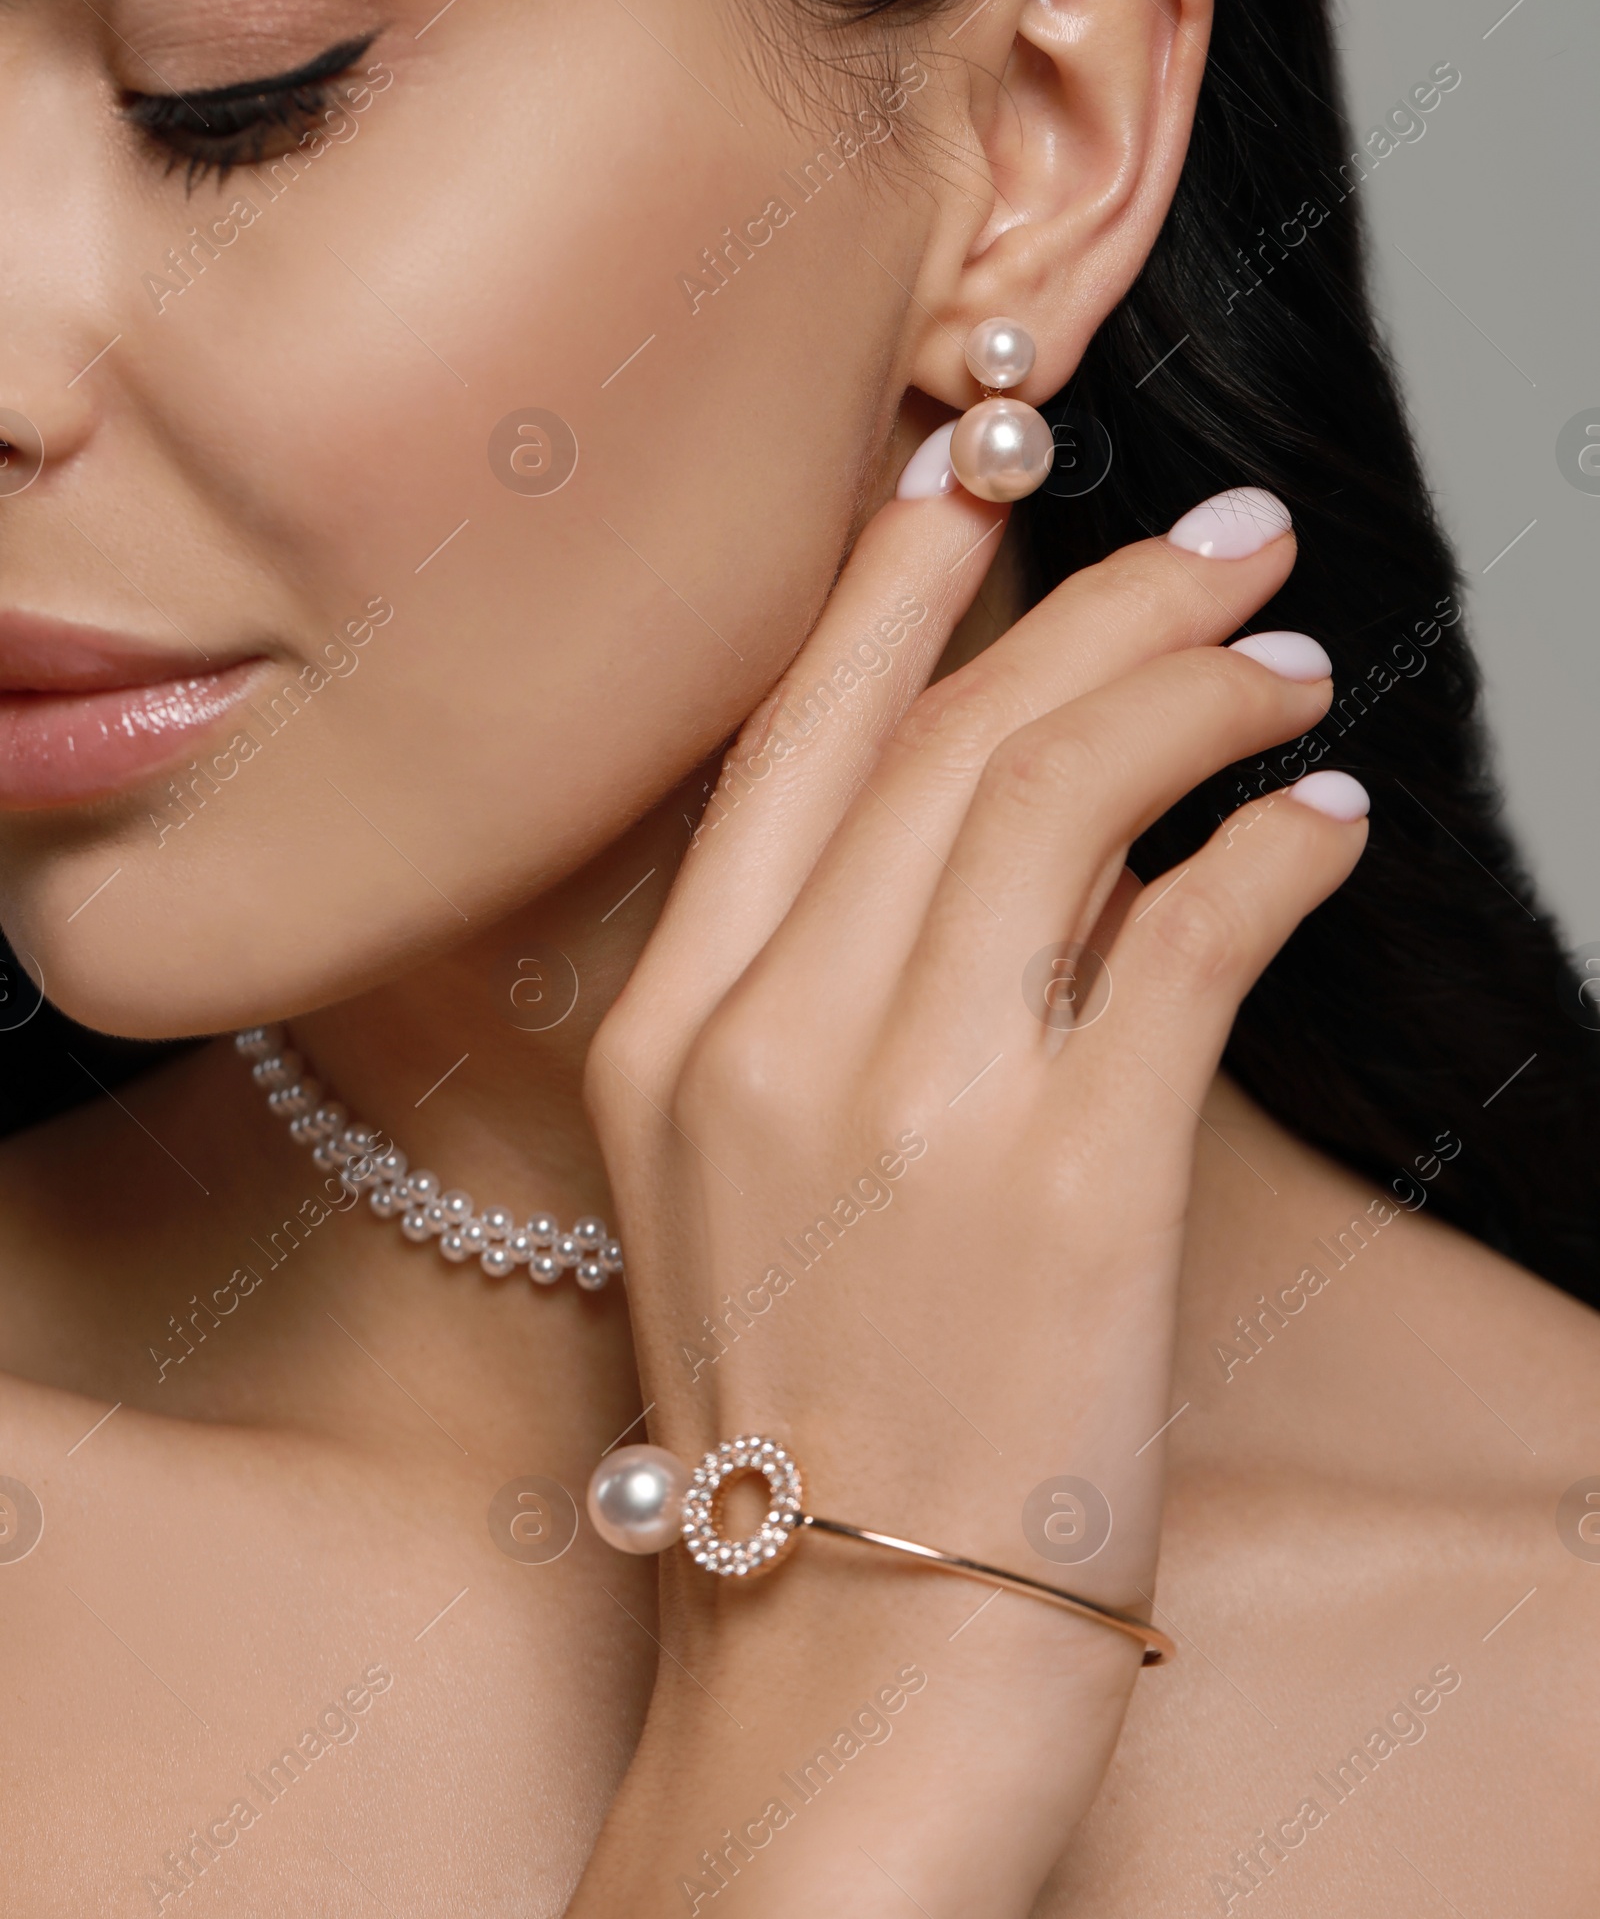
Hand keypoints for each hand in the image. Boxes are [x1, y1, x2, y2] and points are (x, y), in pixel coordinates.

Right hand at [572, 484, 1363, 1916]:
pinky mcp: (1070, 1186)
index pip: (793, 735)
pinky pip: (1188, 935)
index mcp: (665, 1028)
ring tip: (1289, 666)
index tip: (979, 466)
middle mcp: (769, 1038)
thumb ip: (825, 989)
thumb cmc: (808, 1421)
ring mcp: (912, 1107)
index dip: (895, 576)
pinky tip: (1322, 820)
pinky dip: (1274, 848)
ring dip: (1199, 697)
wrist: (848, 1670)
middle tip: (1227, 545)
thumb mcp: (733, 1182)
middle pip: (953, 730)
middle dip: (1104, 599)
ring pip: (1065, 793)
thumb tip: (1002, 811)